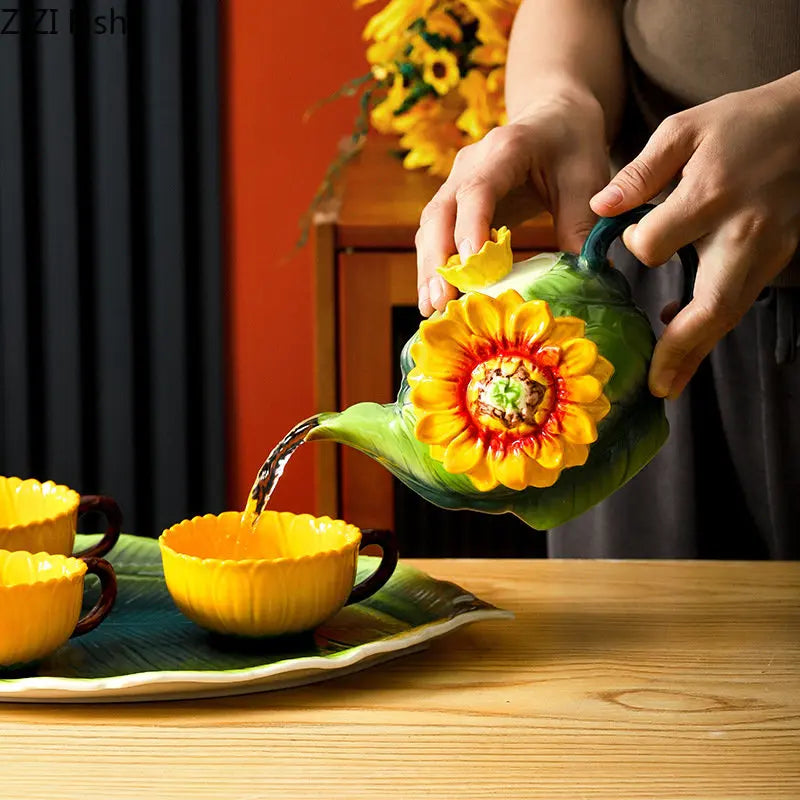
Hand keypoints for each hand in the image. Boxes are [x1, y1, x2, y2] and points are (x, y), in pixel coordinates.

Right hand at [415, 89, 609, 315]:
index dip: (471, 225)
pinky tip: (438, 298)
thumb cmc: (571, 146)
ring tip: (431, 308)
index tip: (469, 263)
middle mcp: (469, 164)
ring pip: (430, 227)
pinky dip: (434, 266)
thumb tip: (583, 278)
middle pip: (440, 212)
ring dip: (429, 269)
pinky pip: (435, 235)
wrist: (554, 119)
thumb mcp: (586, 180)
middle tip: (439, 300)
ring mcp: (454, 183)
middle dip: (437, 259)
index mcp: (505, 149)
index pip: (478, 189)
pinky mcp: (453, 203)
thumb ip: (581, 225)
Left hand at [591, 73, 799, 399]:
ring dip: (698, 353)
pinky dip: (712, 326)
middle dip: (681, 352)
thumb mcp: (686, 129)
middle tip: (657, 388)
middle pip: (711, 307)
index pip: (652, 245)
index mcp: (710, 197)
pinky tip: (684, 334)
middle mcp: (742, 234)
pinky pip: (740, 302)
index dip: (633, 244)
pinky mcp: (777, 259)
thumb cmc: (745, 123)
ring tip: (668, 384)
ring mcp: (766, 252)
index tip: (628, 232)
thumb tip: (601, 208)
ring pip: (730, 315)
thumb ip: (641, 171)